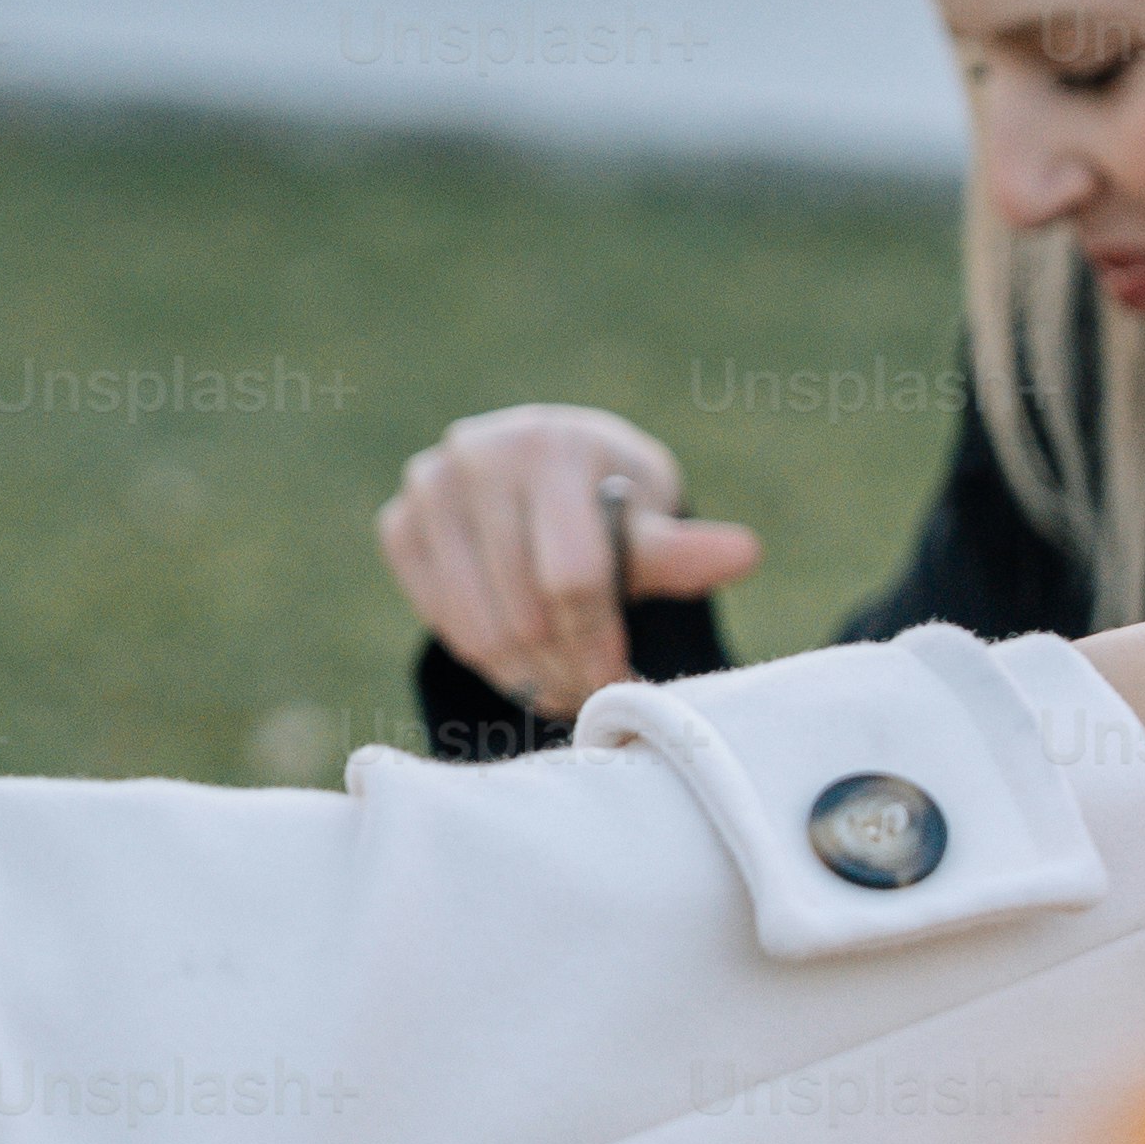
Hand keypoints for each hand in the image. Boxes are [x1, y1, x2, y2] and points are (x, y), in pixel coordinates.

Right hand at [382, 403, 766, 717]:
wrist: (549, 470)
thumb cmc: (612, 497)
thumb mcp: (650, 514)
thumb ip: (682, 549)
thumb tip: (745, 554)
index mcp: (551, 446)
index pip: (572, 577)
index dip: (600, 640)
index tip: (623, 676)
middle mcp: (478, 455)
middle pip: (524, 611)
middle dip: (566, 668)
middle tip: (594, 697)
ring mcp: (429, 488)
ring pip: (478, 627)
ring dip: (527, 676)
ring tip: (565, 690)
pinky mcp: (399, 523)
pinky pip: (441, 619)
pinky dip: (485, 656)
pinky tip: (524, 659)